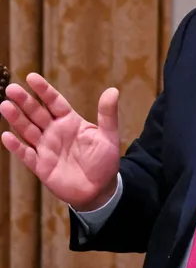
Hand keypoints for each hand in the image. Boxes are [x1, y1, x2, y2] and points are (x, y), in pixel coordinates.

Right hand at [0, 73, 120, 210]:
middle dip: (24, 101)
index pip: (54, 102)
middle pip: (36, 113)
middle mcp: (54, 132)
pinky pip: (26, 154)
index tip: (31, 77)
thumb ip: (108, 115)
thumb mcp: (108, 137)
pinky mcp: (40, 165)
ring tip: (5, 106)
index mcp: (69, 122)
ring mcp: (45, 148)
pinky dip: (16, 146)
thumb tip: (113, 90)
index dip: (44, 90)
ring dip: (16, 119)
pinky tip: (7, 135)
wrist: (100, 189)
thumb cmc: (104, 161)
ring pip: (27, 130)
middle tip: (11, 89)